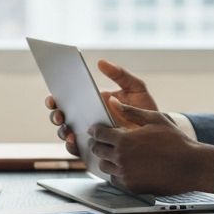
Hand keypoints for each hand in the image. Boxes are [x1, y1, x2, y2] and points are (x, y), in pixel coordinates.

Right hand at [45, 60, 159, 154]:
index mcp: (92, 103)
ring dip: (62, 132)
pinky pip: (79, 151)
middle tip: (60, 114)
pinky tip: (76, 143)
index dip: (56, 99)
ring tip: (68, 131)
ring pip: (67, 134)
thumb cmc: (146, 110)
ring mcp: (90, 136)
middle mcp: (87, 120)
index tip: (53, 97)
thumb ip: (120, 75)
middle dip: (56, 116)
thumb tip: (100, 62)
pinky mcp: (95, 151)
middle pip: (62, 118)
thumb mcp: (136, 88)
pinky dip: (73, 147)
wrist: (159, 136)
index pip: (68, 100)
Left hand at [86, 98, 213, 194]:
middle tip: (102, 141)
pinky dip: (116, 173)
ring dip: (106, 159)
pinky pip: (115, 179)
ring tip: (114, 154)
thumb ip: (131, 111)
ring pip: (104, 167)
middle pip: (98, 150)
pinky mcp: (133, 187)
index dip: (95, 130)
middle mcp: (121, 158)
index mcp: (124, 140)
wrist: (191, 166)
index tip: (95, 130)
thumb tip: (114, 103)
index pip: (99, 134)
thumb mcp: (155, 119)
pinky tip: (124, 166)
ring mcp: (126, 174)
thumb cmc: (176, 141)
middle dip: (98, 144)